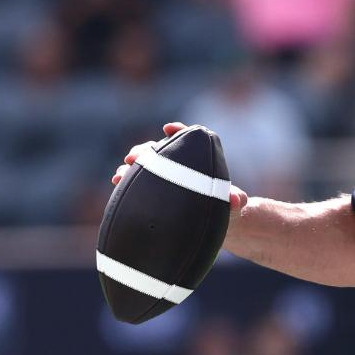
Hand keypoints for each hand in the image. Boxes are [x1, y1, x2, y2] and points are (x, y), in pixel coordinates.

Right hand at [110, 122, 246, 213]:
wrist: (216, 225)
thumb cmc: (226, 210)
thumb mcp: (232, 206)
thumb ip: (235, 201)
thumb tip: (238, 200)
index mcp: (198, 160)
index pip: (188, 139)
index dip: (178, 131)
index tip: (169, 128)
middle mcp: (178, 165)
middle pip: (159, 150)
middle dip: (144, 150)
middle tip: (134, 157)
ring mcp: (164, 177)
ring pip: (144, 165)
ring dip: (130, 166)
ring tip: (120, 174)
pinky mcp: (153, 190)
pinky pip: (136, 181)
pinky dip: (125, 179)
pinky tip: (117, 183)